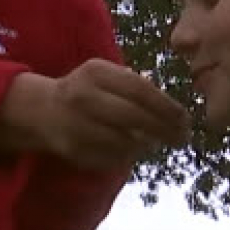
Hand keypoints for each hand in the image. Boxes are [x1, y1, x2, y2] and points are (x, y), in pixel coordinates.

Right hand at [0, 60, 189, 167]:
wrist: (42, 110)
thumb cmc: (87, 90)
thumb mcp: (107, 76)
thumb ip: (137, 87)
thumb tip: (176, 113)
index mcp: (96, 72)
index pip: (141, 90)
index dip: (168, 107)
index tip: (186, 119)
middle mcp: (83, 97)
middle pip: (134, 117)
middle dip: (164, 129)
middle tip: (182, 138)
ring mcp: (76, 124)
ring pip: (125, 142)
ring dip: (147, 145)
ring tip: (158, 142)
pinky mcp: (72, 149)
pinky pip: (111, 157)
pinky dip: (128, 155)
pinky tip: (134, 150)